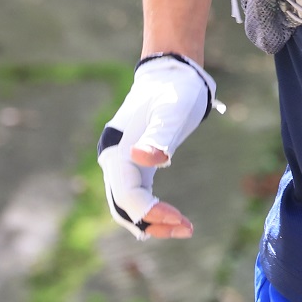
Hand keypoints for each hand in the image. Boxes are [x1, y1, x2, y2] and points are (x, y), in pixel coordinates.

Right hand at [96, 52, 218, 240]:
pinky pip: (135, 196)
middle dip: (152, 223)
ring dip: (152, 221)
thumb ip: (160, 136)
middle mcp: (114, 159)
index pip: (128, 196)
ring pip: (127, 205)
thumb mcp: (173, 110)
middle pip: (123, 207)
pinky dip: (151, 211)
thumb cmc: (175, 91)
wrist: (172, 72)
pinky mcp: (134, 163)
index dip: (151, 212)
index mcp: (118, 150)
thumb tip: (145, 160)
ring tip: (185, 227)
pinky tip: (172, 218)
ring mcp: (122, 162)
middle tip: (187, 228)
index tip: (181, 218)